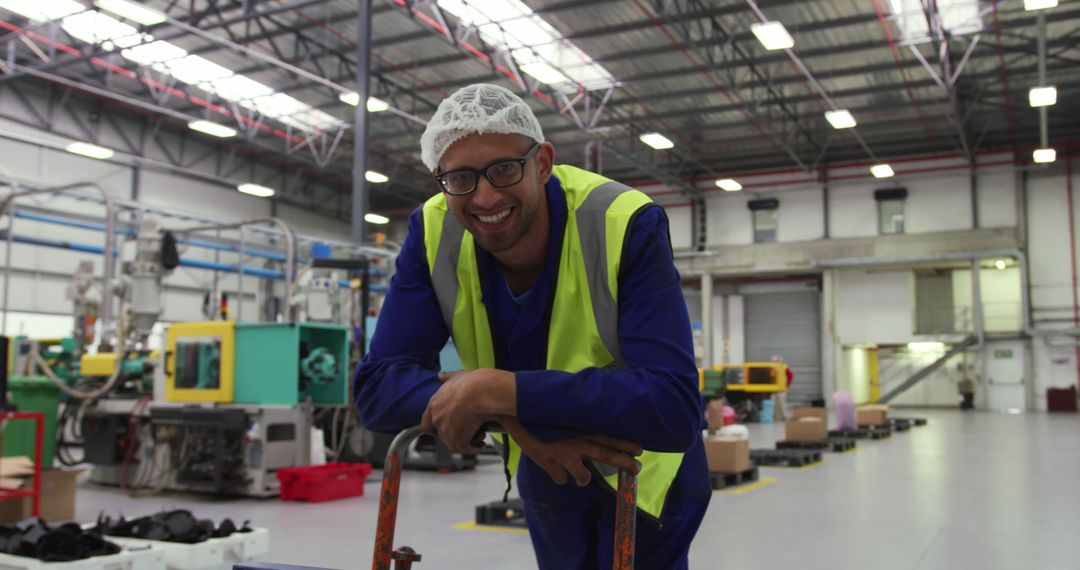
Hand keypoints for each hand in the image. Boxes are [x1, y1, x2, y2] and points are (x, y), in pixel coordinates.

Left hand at [421, 369, 514, 451]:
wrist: (481, 391)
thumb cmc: (472, 382)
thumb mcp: (457, 375)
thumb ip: (448, 377)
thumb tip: (440, 376)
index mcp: (435, 403)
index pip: (427, 422)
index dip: (437, 425)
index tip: (448, 425)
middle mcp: (437, 418)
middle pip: (440, 434)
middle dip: (454, 433)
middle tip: (466, 430)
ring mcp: (446, 430)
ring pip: (453, 443)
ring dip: (464, 441)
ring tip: (477, 437)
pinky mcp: (458, 439)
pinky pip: (464, 448)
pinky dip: (473, 447)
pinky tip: (481, 443)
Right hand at [497, 416, 642, 486]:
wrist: (516, 414)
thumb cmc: (540, 408)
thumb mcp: (563, 408)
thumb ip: (576, 413)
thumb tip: (588, 405)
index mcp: (581, 428)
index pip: (609, 437)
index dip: (626, 445)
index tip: (640, 450)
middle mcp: (577, 443)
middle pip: (606, 455)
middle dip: (624, 464)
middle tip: (637, 470)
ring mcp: (564, 456)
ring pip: (583, 476)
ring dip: (584, 479)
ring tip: (582, 479)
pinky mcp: (548, 464)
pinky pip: (560, 478)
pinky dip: (560, 478)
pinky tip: (557, 475)